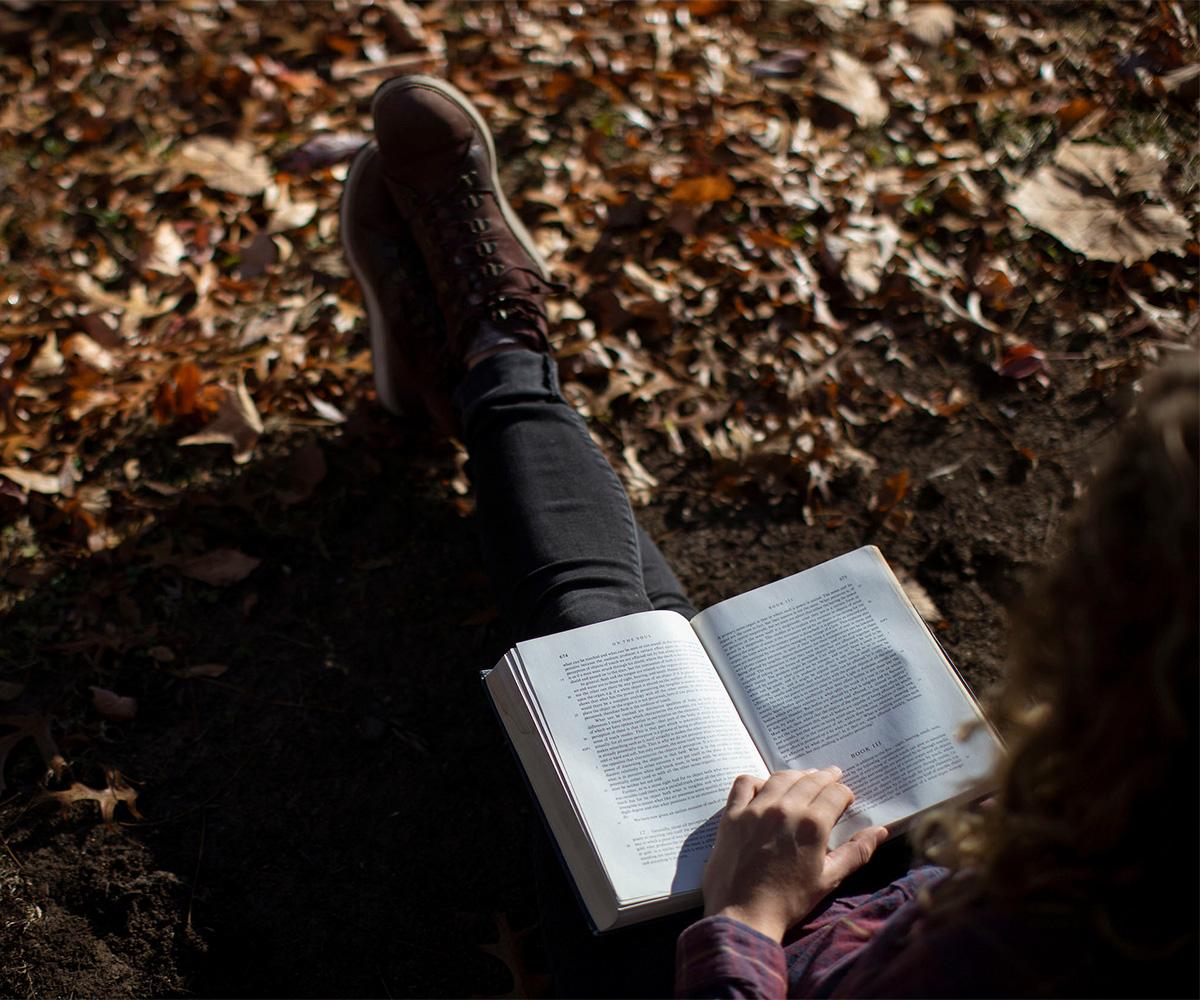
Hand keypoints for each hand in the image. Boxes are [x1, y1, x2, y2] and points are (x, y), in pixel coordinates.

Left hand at [701, 767, 887, 942]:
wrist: (745, 914)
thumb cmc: (791, 901)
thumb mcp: (829, 879)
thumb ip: (857, 852)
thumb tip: (880, 832)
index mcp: (813, 824)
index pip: (835, 794)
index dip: (844, 793)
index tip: (846, 797)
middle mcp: (785, 808)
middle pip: (810, 781)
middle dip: (825, 777)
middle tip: (832, 775)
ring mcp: (756, 809)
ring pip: (781, 778)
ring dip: (797, 775)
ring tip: (805, 777)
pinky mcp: (733, 814)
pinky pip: (745, 784)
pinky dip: (758, 781)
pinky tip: (765, 788)